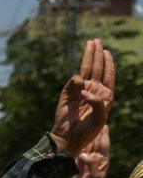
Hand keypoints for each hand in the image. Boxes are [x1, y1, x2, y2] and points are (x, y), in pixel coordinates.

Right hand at [50, 39, 114, 156]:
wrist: (68, 138)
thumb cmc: (86, 131)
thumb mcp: (99, 118)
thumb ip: (97, 102)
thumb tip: (85, 87)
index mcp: (105, 96)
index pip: (108, 75)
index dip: (108, 62)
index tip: (107, 51)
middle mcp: (93, 90)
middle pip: (97, 67)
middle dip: (98, 53)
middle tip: (97, 40)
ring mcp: (80, 90)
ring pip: (86, 69)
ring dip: (88, 56)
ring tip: (90, 43)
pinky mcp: (68, 92)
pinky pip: (74, 80)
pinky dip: (77, 79)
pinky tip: (80, 83)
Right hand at [72, 123, 108, 177]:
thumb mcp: (94, 177)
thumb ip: (91, 165)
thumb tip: (84, 154)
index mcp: (103, 162)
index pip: (104, 145)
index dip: (104, 135)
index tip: (104, 124)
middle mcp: (97, 160)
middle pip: (97, 143)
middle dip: (97, 132)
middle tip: (95, 121)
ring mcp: (88, 162)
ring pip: (88, 146)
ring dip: (88, 137)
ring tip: (86, 126)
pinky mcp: (80, 165)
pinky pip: (80, 152)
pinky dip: (80, 145)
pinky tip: (77, 139)